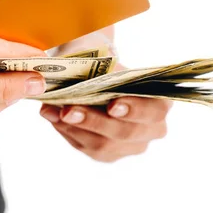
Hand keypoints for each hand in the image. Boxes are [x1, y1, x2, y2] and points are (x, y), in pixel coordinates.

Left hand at [40, 60, 171, 161]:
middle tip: (68, 110)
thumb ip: (97, 64)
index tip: (112, 104)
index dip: (135, 109)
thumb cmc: (105, 65)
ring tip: (52, 111)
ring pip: (102, 145)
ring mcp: (130, 146)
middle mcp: (151, 129)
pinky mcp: (107, 154)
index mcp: (160, 102)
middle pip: (125, 133)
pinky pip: (85, 146)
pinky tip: (51, 116)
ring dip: (75, 127)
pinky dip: (66, 130)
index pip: (154, 111)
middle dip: (94, 121)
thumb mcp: (105, 58)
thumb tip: (73, 71)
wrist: (96, 73)